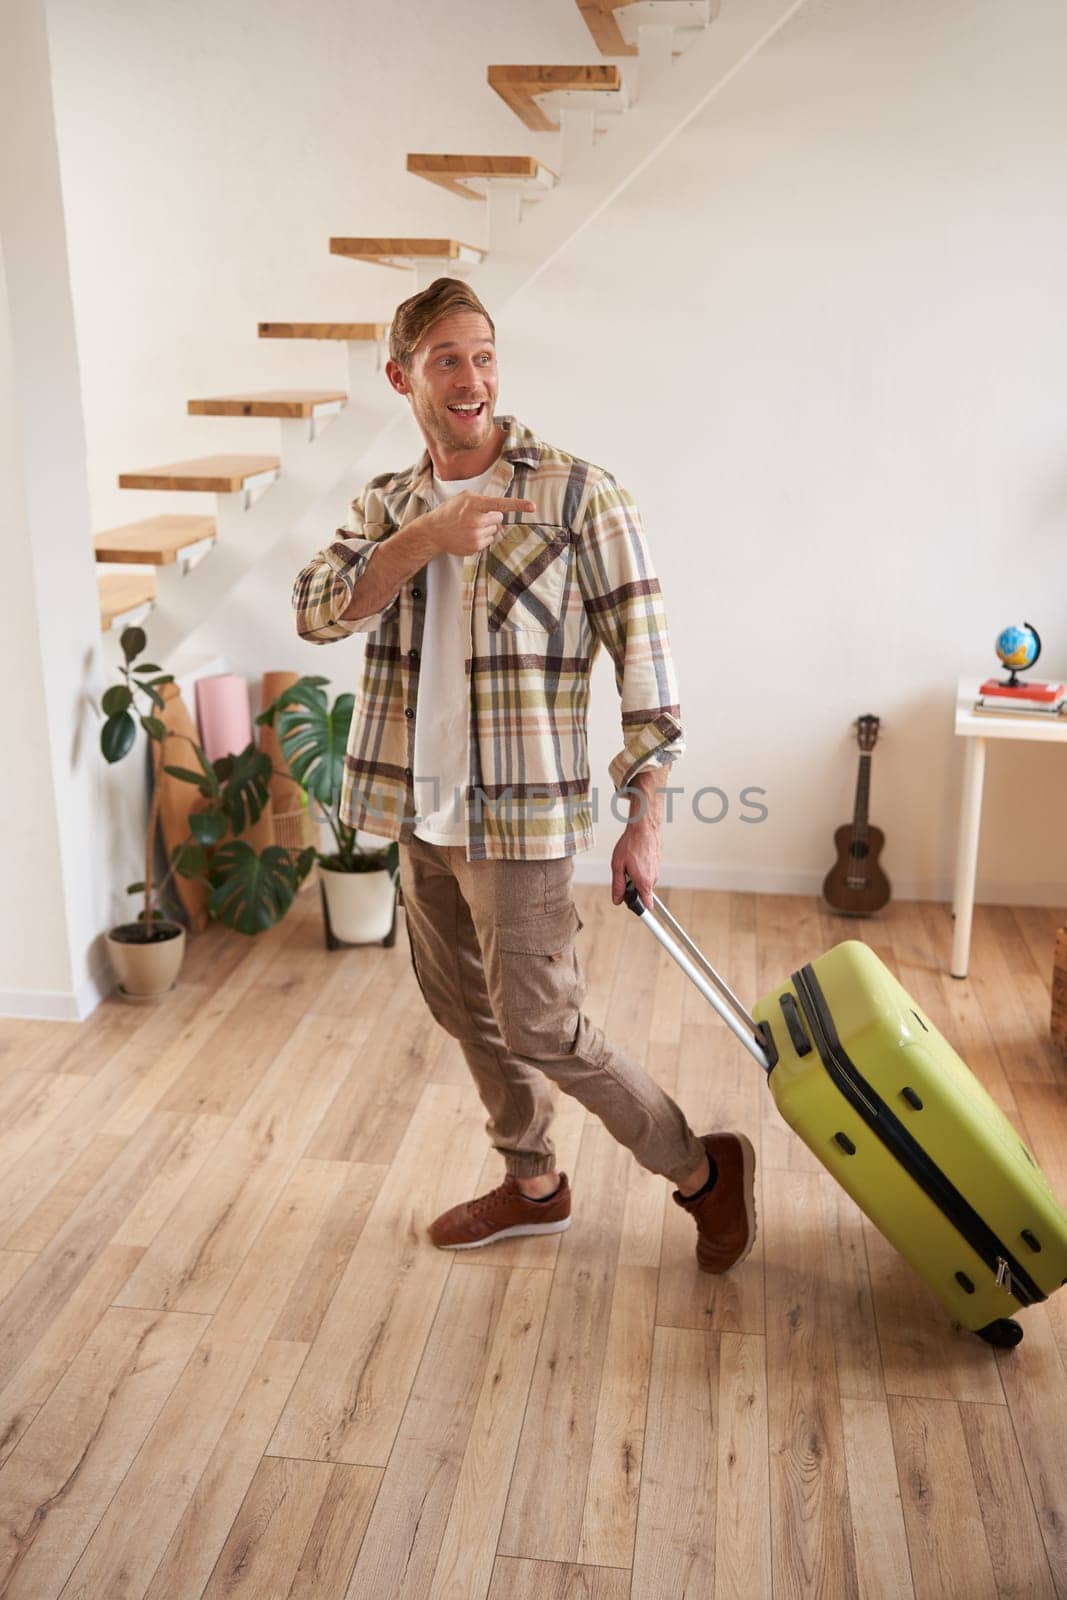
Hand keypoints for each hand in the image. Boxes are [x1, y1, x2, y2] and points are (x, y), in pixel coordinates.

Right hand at [419, 494, 536, 557]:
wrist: (434, 531)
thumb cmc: (450, 511)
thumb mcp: (465, 498)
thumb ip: (484, 501)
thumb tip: (501, 514)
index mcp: (475, 504)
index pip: (501, 504)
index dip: (518, 505)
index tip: (532, 506)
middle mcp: (477, 520)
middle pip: (499, 518)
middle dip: (491, 517)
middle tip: (476, 517)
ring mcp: (476, 535)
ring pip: (495, 531)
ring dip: (486, 528)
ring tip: (469, 527)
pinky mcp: (475, 547)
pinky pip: (488, 541)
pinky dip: (482, 538)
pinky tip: (468, 535)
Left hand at [611, 815, 660, 909]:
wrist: (644, 828)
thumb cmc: (631, 844)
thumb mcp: (618, 866)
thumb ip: (618, 886)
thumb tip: (617, 900)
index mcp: (644, 883)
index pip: (647, 906)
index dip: (640, 910)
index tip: (638, 913)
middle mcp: (653, 879)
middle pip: (642, 893)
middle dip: (632, 888)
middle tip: (623, 875)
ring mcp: (656, 872)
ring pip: (644, 882)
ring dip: (636, 878)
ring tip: (629, 863)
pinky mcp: (657, 865)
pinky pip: (647, 873)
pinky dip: (640, 870)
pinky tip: (635, 858)